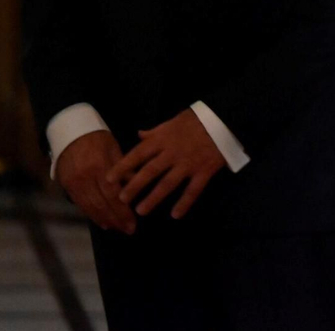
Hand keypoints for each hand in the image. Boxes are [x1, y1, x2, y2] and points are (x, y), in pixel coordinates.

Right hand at [55, 131, 136, 234]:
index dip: (123, 211)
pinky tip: (102, 222)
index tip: (134, 222)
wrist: (71, 131)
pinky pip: (81, 205)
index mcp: (100, 167)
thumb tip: (137, 186)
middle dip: (116, 219)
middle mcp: (86, 178)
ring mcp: (74, 183)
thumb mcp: (115, 149)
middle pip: (102, 204)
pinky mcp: (67, 186)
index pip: (114, 195)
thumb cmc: (98, 138)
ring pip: (90, 207)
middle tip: (128, 230)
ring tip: (117, 228)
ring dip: (105, 220)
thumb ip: (125, 169)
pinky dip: (92, 215)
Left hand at [108, 108, 225, 218]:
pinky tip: (176, 215)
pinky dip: (184, 203)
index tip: (109, 179)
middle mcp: (173, 153)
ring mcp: (188, 163)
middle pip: (150, 171)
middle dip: (134, 186)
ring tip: (141, 211)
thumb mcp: (173, 121)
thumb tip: (138, 135)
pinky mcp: (204, 171)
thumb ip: (154, 131)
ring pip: (168, 183)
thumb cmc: (196, 120)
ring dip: (154, 198)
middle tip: (122, 200)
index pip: (138, 154)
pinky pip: (193, 190)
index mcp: (163, 139)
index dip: (123, 167)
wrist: (224, 119)